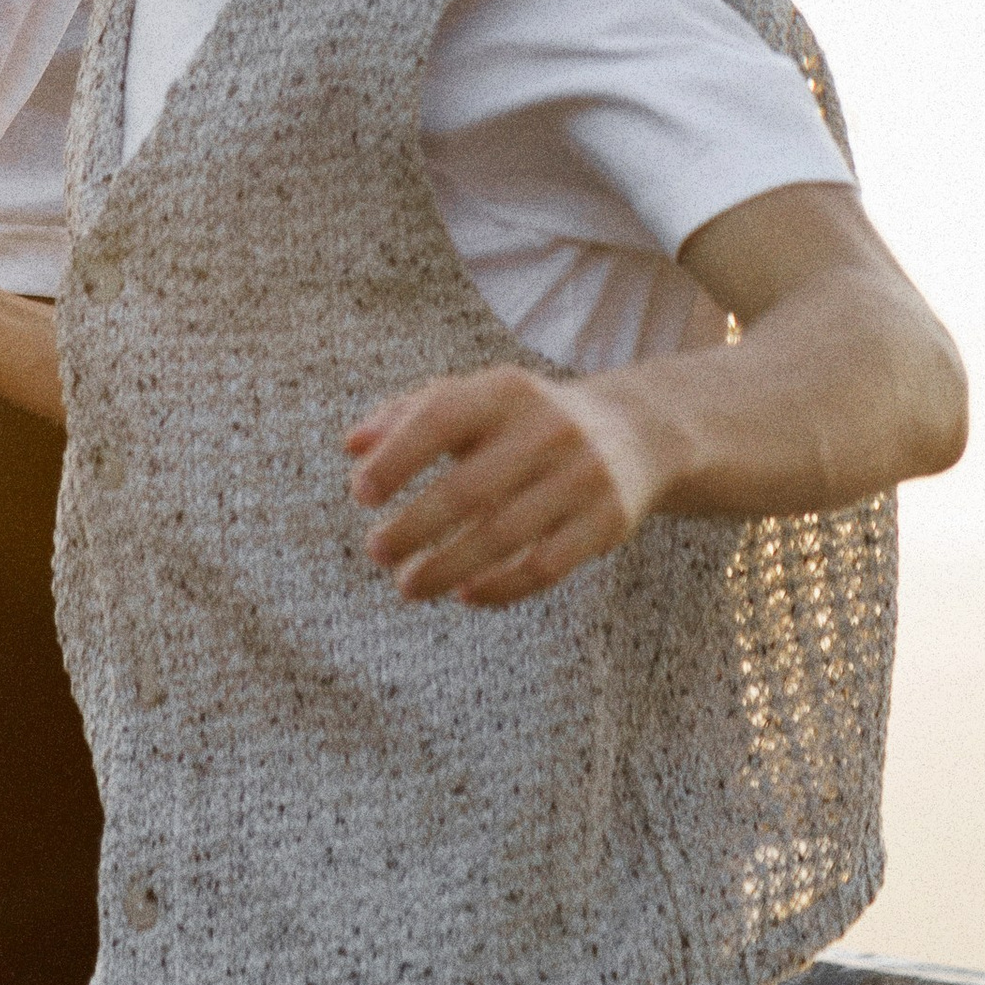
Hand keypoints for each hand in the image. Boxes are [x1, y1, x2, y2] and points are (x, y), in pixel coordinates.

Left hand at [345, 367, 653, 607]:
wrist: (634, 433)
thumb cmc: (526, 420)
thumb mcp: (476, 400)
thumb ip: (407, 415)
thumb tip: (350, 446)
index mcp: (506, 390)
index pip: (441, 418)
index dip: (397, 456)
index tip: (360, 493)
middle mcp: (547, 428)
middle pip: (468, 489)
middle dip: (413, 526)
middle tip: (376, 551)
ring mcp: (582, 476)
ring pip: (503, 535)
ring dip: (447, 567)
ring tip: (408, 585)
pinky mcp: (607, 521)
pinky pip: (546, 566)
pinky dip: (501, 586)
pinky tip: (465, 594)